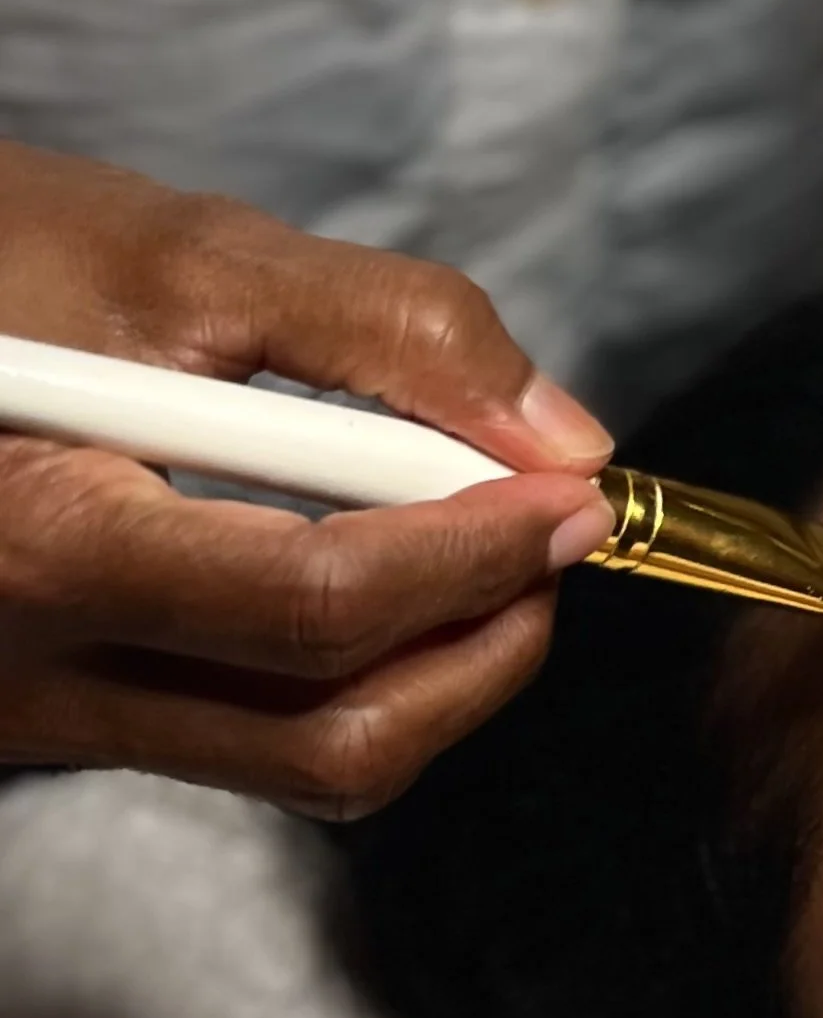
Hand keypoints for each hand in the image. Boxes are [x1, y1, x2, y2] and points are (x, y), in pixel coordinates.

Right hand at [0, 144, 614, 815]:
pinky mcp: (62, 719)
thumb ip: (389, 333)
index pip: (319, 608)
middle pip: (331, 736)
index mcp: (44, 547)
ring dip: (433, 671)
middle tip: (547, 543)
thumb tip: (562, 439)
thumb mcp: (176, 255)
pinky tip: (373, 566)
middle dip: (482, 645)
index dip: (478, 556)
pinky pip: (245, 738)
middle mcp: (34, 673)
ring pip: (302, 761)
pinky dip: (348, 672)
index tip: (573, 498)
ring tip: (478, 550)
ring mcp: (45, 716)